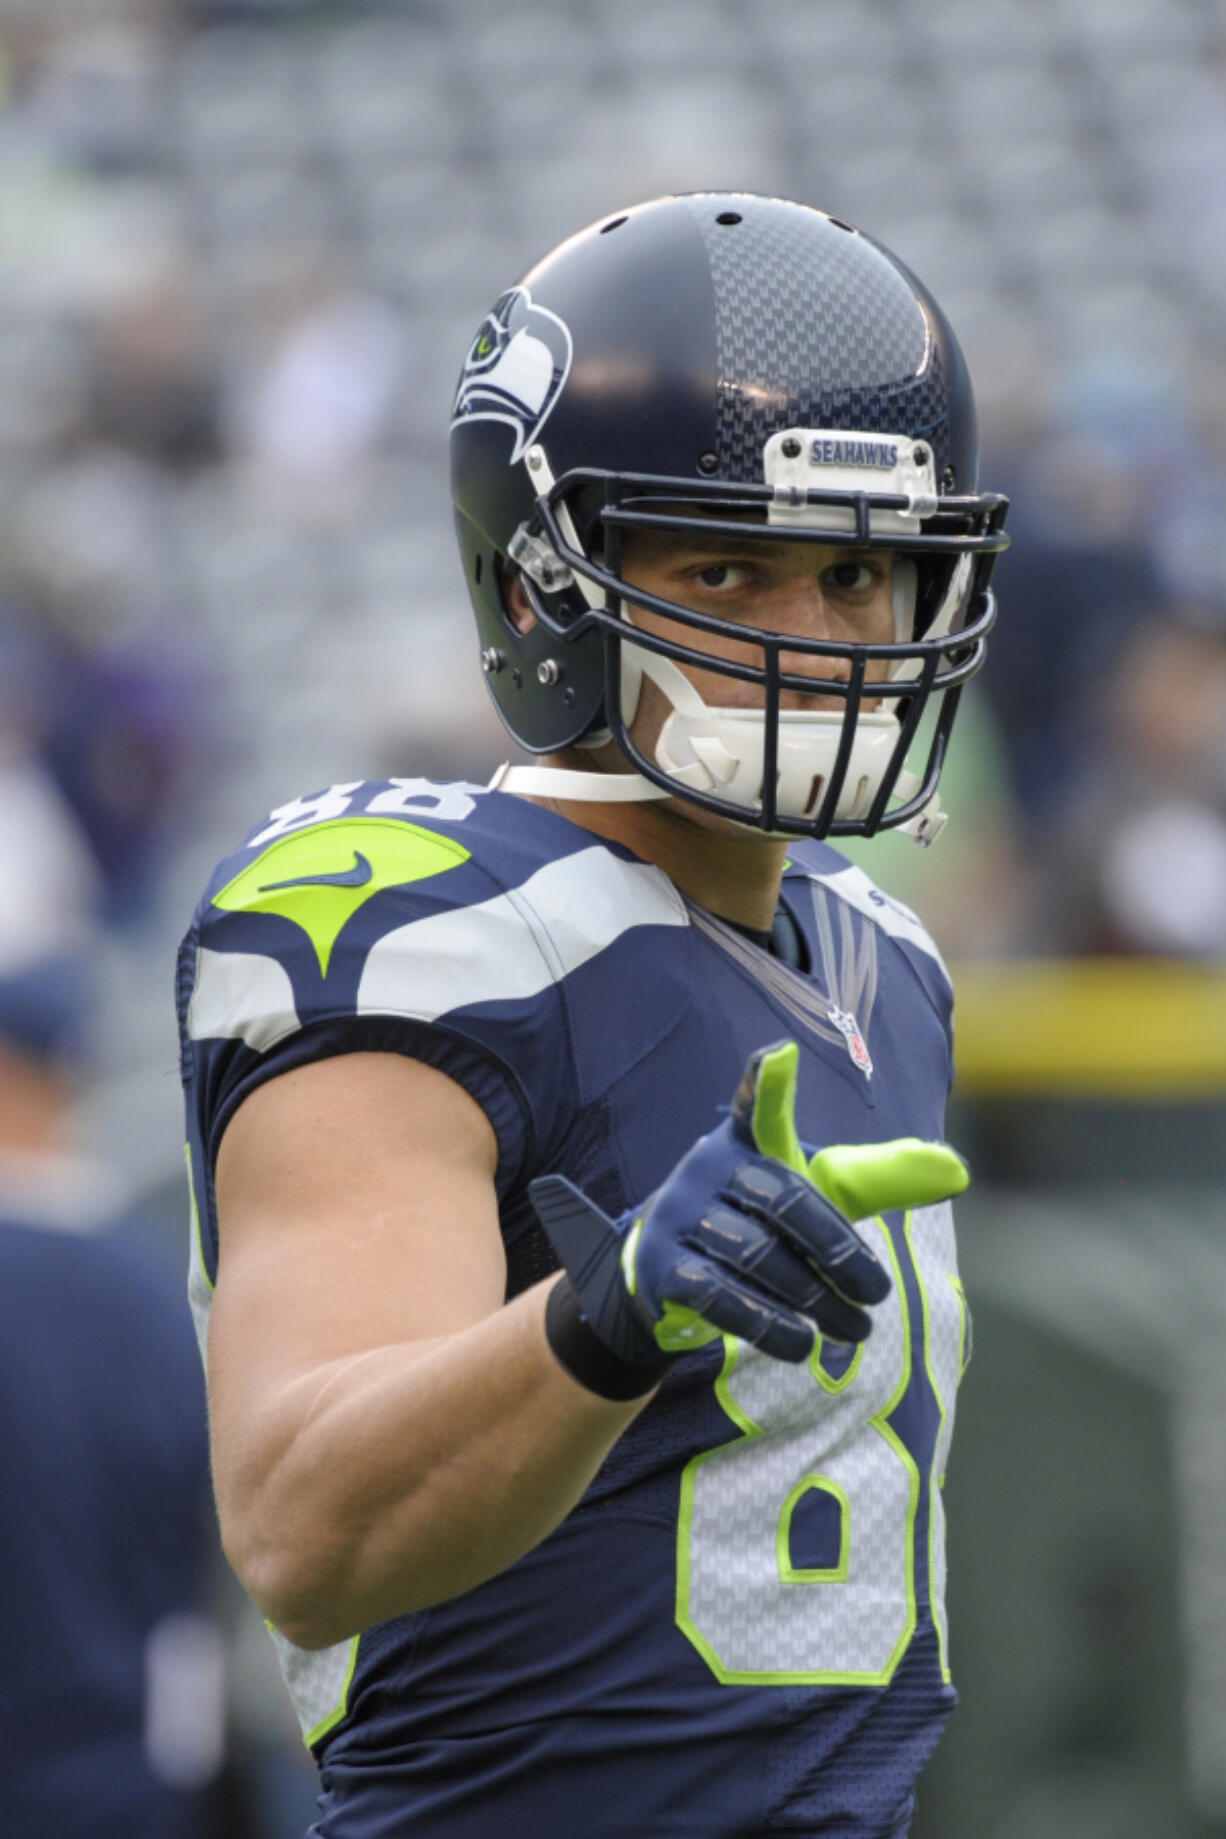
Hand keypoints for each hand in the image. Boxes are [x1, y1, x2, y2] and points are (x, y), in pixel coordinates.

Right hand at [530, 1039, 969, 1368]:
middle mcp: (706, 1167)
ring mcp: (679, 1216)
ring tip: (856, 1328)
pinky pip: (722, 1298)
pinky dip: (770, 1325)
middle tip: (879, 1292)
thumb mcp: (811, 1193)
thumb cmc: (757, 1222)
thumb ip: (874, 1180)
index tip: (780, 1055)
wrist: (665, 1275)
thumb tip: (957, 1170)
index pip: (753, 1103)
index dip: (764, 1082)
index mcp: (744, 1139)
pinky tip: (804, 1344)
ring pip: (757, 1255)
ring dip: (814, 1298)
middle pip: (783, 1198)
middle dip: (838, 1250)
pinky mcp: (663, 1267)